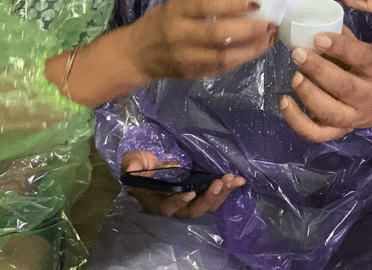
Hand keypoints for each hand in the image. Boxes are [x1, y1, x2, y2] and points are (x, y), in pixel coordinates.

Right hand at [121, 150, 245, 219]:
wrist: (150, 165)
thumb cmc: (140, 166)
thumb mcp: (133, 162)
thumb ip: (133, 165)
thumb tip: (133, 167)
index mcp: (158, 201)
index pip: (168, 207)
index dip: (178, 202)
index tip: (189, 192)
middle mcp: (176, 205)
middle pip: (194, 210)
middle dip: (208, 198)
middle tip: (219, 183)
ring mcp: (190, 200)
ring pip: (208, 204)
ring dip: (222, 193)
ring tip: (233, 180)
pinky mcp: (200, 192)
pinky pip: (215, 194)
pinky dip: (227, 188)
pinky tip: (238, 180)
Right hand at [133, 0, 277, 79]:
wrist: (136, 55)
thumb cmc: (159, 23)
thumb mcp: (177, 5)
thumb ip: (204, 2)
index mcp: (177, 12)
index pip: (208, 6)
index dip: (234, 4)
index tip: (257, 2)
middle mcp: (181, 36)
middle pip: (219, 34)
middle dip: (250, 30)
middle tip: (271, 24)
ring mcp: (187, 58)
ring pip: (224, 56)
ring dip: (252, 48)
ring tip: (270, 39)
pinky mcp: (193, 74)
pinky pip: (222, 67)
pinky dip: (242, 58)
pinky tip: (256, 50)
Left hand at [279, 27, 371, 141]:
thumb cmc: (361, 69)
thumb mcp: (359, 50)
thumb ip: (340, 38)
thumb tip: (311, 21)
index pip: (363, 57)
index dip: (341, 47)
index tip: (318, 37)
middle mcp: (368, 96)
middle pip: (345, 87)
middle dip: (318, 70)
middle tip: (298, 54)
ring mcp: (353, 117)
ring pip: (330, 112)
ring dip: (308, 94)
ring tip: (295, 76)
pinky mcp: (337, 132)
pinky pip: (316, 133)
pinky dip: (296, 120)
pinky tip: (284, 100)